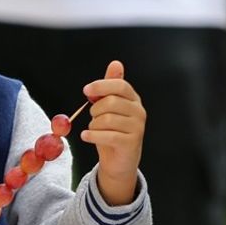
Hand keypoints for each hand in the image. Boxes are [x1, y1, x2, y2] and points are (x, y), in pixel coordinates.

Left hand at [81, 60, 145, 205]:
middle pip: (111, 102)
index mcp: (133, 100)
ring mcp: (137, 128)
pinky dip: (93, 136)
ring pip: (107, 119)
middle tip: (93, 117)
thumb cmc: (112, 132)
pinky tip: (87, 136)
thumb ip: (110, 87)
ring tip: (94, 129)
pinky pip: (108, 135)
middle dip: (95, 110)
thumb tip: (115, 63)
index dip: (102, 85)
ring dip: (94, 125)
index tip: (86, 90)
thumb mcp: (109, 107)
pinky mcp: (131, 143)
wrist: (119, 161)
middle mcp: (138, 112)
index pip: (120, 85)